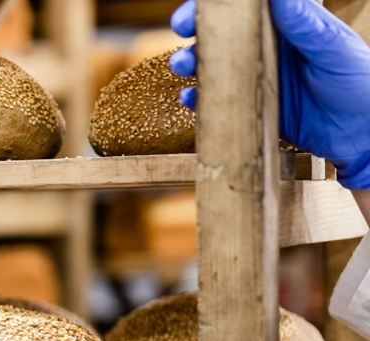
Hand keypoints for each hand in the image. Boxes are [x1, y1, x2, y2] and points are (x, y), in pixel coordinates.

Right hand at [169, 0, 369, 188]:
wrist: (364, 133)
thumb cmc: (360, 82)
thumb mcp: (334, 48)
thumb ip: (305, 24)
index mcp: (289, 24)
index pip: (249, 6)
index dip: (220, 3)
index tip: (201, 4)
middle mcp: (269, 47)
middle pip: (224, 32)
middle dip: (198, 28)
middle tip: (182, 29)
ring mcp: (257, 78)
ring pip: (215, 65)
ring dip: (193, 62)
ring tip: (183, 65)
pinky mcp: (251, 108)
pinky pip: (219, 101)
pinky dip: (201, 99)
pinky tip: (192, 99)